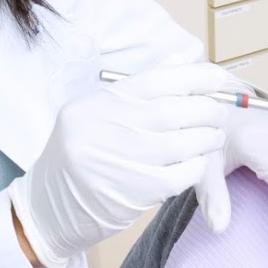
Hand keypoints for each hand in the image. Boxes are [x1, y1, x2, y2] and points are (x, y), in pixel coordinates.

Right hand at [10, 63, 229, 267]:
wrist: (48, 208)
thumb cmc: (80, 157)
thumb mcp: (97, 114)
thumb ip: (139, 89)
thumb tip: (182, 60)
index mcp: (97, 104)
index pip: (154, 80)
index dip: (193, 77)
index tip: (218, 78)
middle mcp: (105, 128)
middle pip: (171, 111)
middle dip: (206, 109)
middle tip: (219, 112)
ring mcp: (119, 161)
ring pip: (181, 143)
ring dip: (206, 138)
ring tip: (213, 136)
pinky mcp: (133, 192)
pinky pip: (180, 175)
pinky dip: (197, 166)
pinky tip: (198, 163)